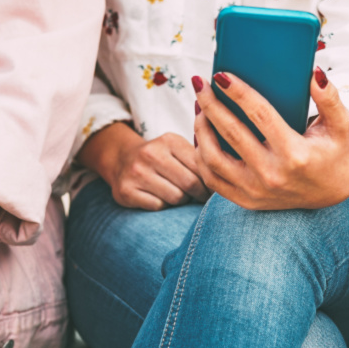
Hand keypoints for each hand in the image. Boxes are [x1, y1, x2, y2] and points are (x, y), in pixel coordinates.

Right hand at [77, 122, 207, 210]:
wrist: (121, 159)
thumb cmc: (161, 157)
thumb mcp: (178, 148)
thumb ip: (199, 158)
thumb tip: (226, 179)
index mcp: (169, 140)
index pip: (200, 167)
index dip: (210, 182)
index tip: (213, 189)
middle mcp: (151, 154)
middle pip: (190, 184)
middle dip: (199, 194)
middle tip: (200, 197)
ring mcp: (136, 172)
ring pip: (175, 198)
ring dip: (181, 201)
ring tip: (179, 195)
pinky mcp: (126, 191)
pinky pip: (158, 207)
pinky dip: (163, 206)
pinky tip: (161, 198)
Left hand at [192, 67, 348, 210]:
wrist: (331, 191)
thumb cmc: (333, 150)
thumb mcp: (340, 124)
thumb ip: (330, 98)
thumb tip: (314, 74)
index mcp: (295, 155)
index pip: (261, 116)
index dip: (238, 93)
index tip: (221, 75)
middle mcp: (273, 175)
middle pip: (231, 134)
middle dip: (211, 104)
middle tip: (201, 83)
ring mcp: (256, 191)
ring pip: (213, 159)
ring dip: (201, 129)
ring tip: (199, 106)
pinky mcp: (246, 200)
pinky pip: (212, 179)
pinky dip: (201, 155)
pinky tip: (201, 133)